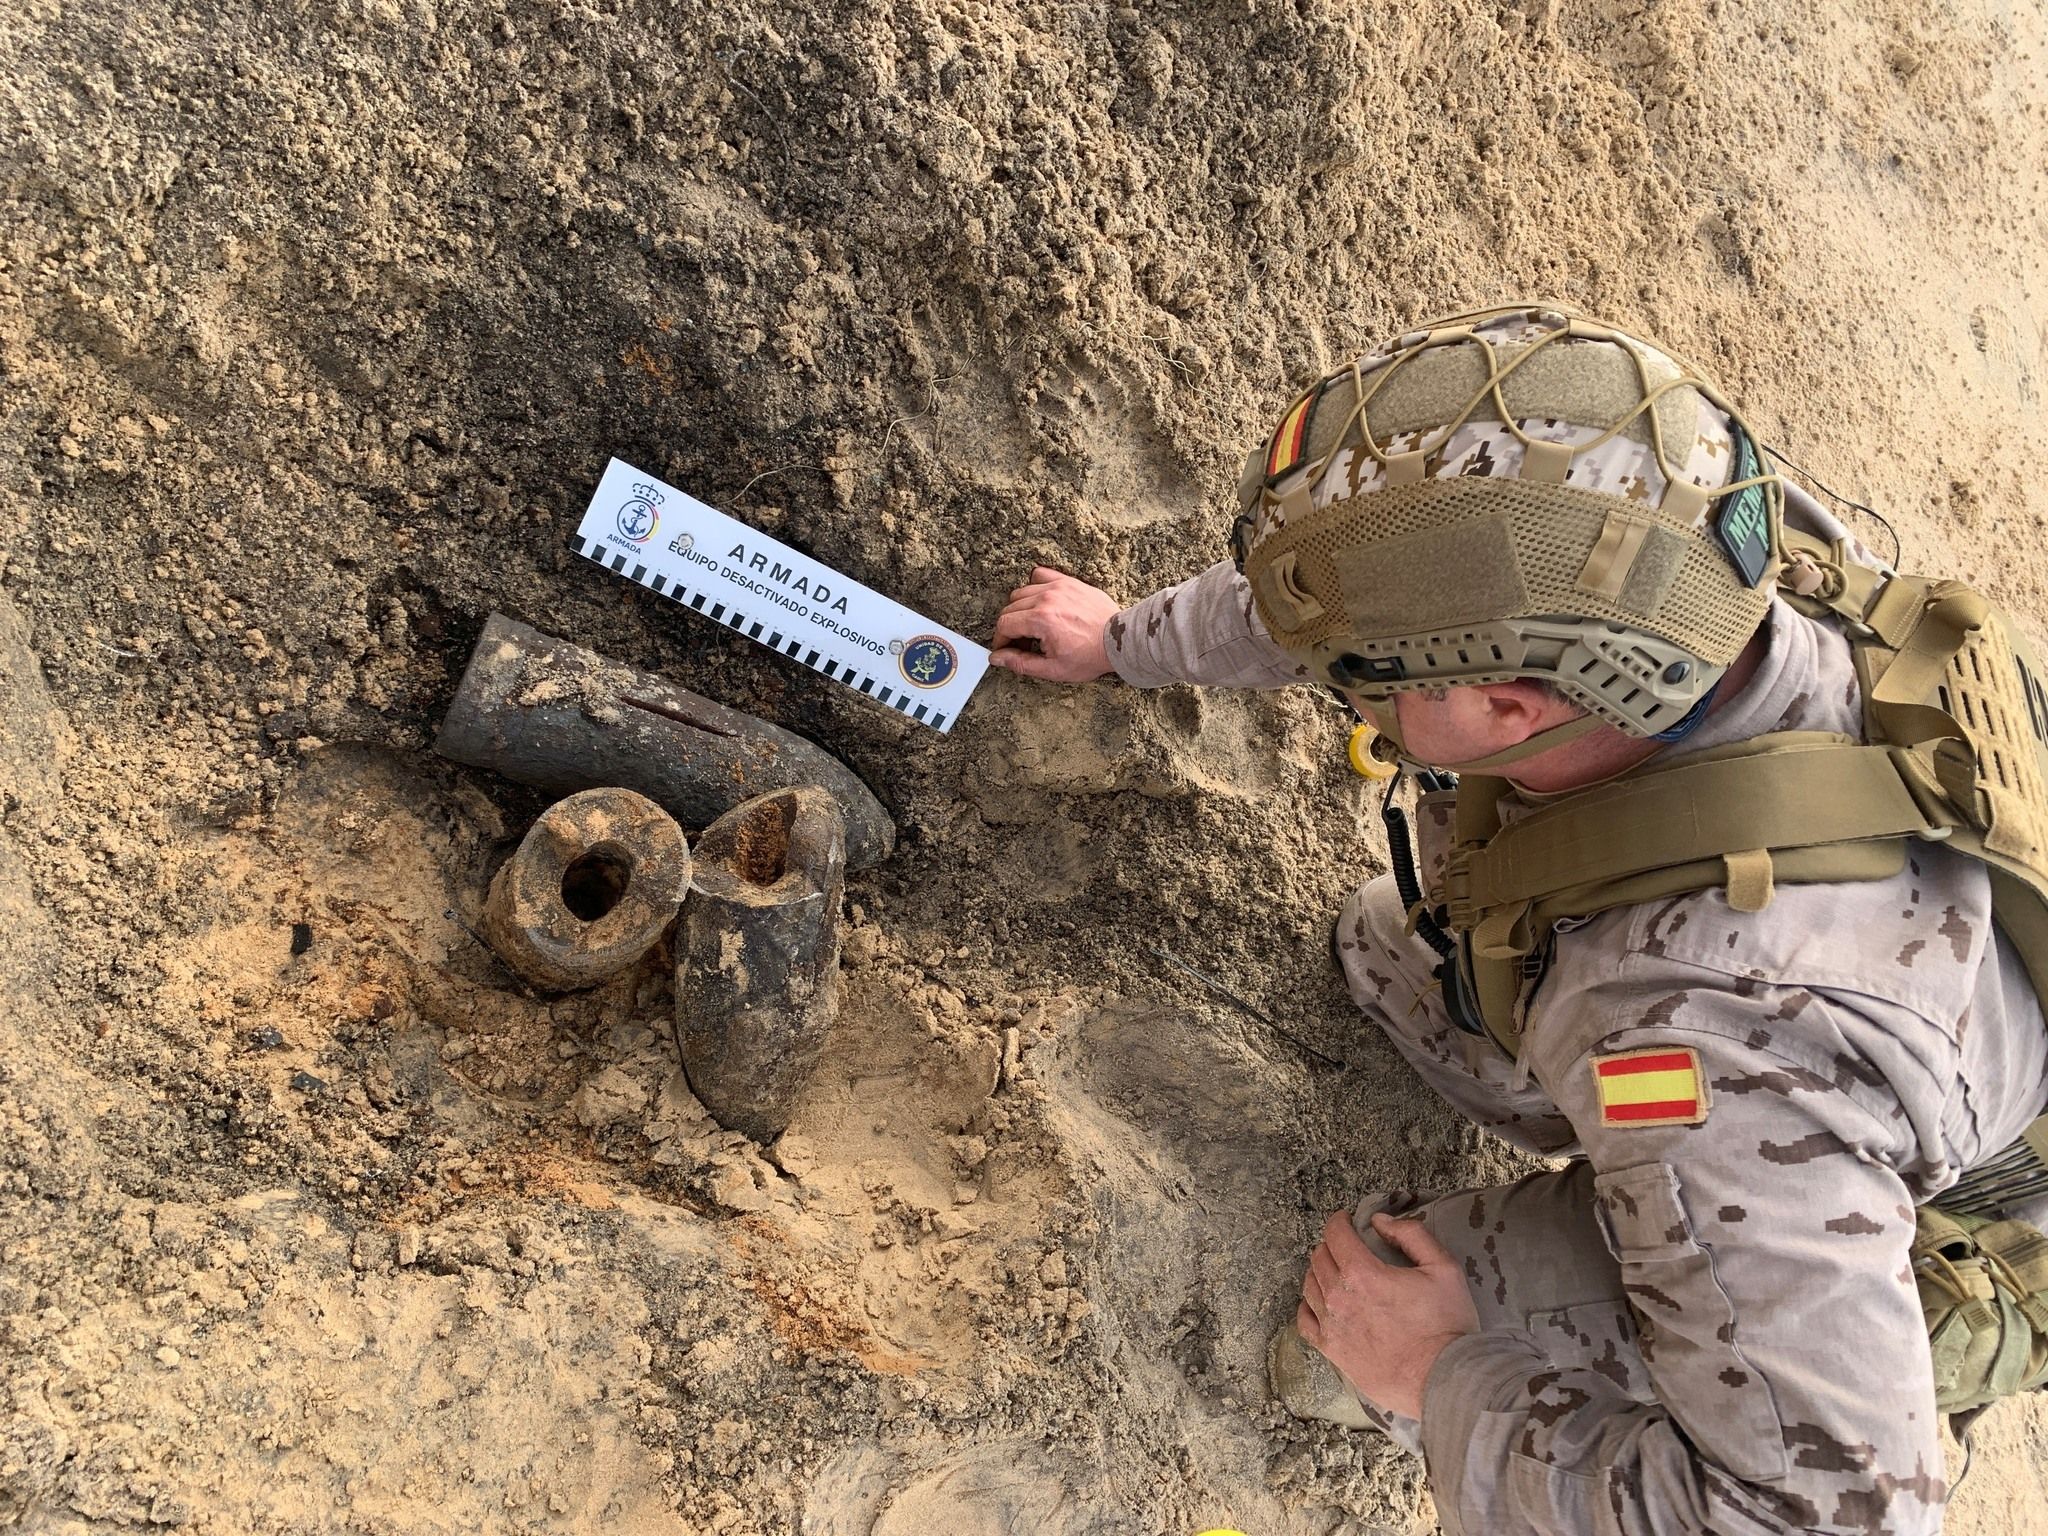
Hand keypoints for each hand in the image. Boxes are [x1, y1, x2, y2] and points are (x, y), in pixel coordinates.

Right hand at [990, 567, 1117, 681]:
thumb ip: (1021, 663)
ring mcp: (1058, 587)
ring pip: (1022, 592)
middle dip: (1010, 627)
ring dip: (1020, 609)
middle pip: (1010, 607)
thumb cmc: (1090, 656)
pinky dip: (1035, 587)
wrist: (1118, 641)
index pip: (1004, 624)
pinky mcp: (1069, 582)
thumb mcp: (1053, 669)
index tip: (1005, 648)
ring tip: (1032, 625)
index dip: (1000, 639)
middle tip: (1021, 641)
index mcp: (1041, 620)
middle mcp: (1046, 598)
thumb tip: (997, 658)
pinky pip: (1041, 575)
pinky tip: (1041, 602)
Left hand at [1296, 1210, 1478, 1422]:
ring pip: (1309, 1286)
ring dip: (1319, 1272)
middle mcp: (1339, 1298)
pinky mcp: (1332, 1352)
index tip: (1346, 1220)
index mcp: (1362, 1274)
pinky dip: (1308, 1306)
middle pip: (1319, 1258)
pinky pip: (1305, 1322)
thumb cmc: (1446, 1325)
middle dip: (1332, 1245)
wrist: (1443, 1380)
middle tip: (1346, 1246)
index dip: (1339, 1221)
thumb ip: (1411, 1236)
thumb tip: (1380, 1221)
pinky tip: (1319, 1303)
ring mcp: (1332, 1327)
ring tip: (1334, 1271)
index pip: (1335, 1234)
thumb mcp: (1443, 1268)